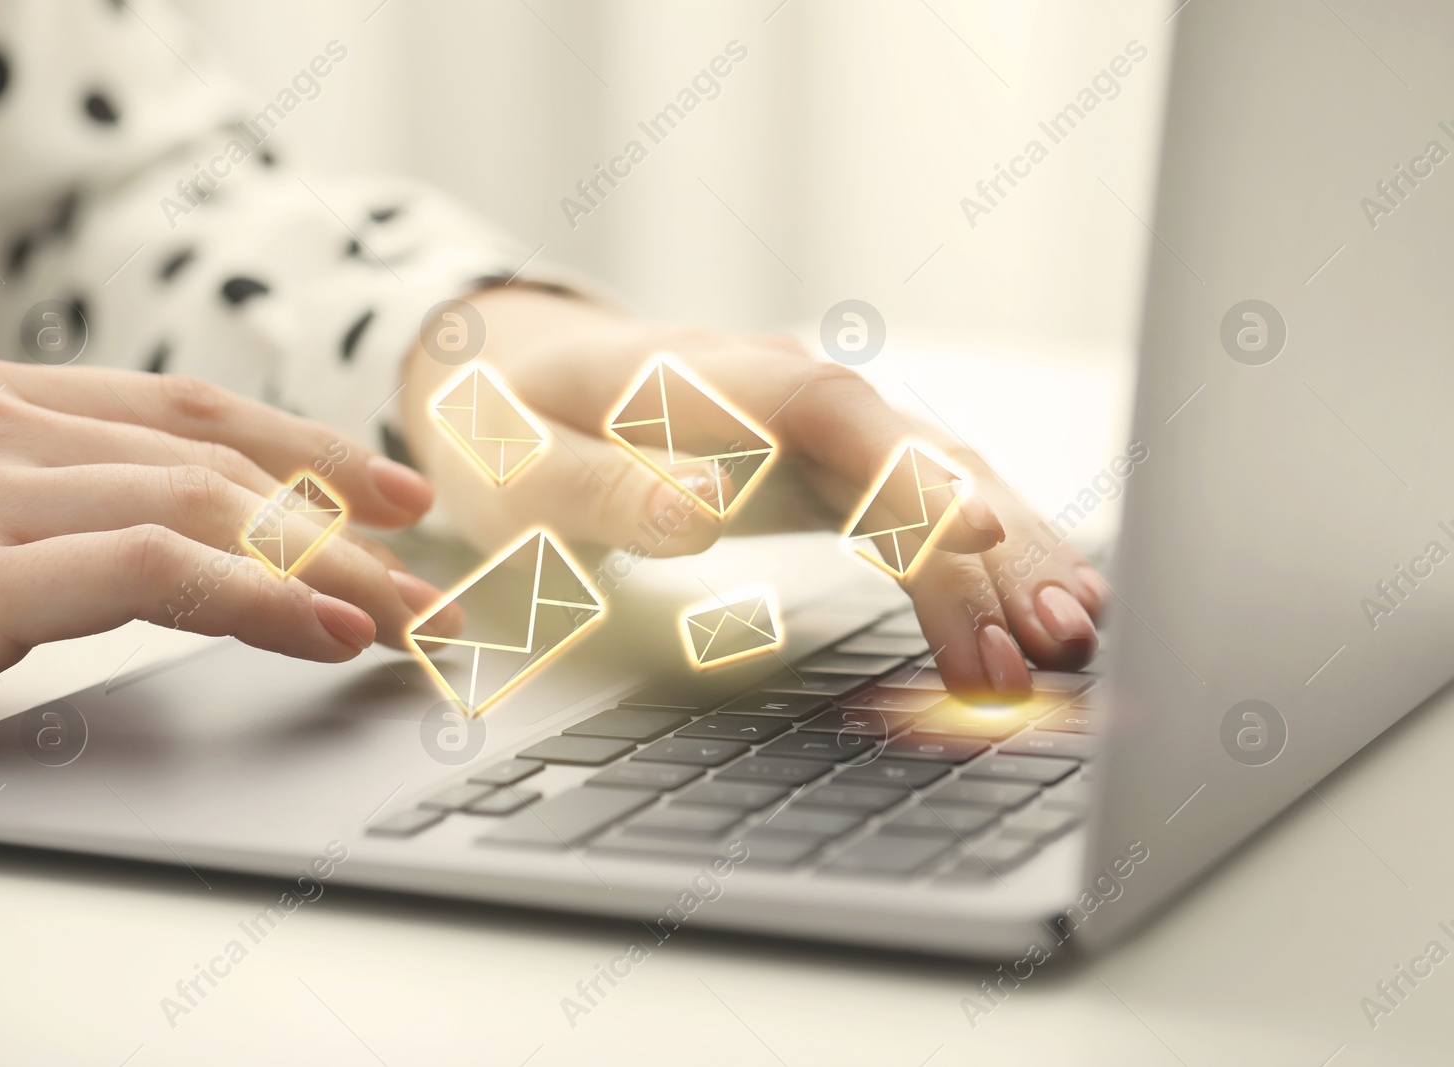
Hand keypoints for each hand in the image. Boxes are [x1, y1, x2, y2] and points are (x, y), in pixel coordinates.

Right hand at [0, 352, 459, 731]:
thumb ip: (32, 514)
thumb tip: (159, 549)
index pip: (184, 409)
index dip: (301, 446)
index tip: (382, 490)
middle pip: (217, 455)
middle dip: (339, 516)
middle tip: (428, 569)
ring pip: (207, 505)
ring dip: (329, 566)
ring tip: (409, 617)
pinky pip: (156, 571)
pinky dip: (261, 597)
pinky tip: (331, 631)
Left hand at [398, 288, 1104, 699]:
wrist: (514, 371)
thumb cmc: (507, 423)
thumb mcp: (515, 464)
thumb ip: (600, 487)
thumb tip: (700, 510)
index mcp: (705, 378)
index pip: (828, 411)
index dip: (904, 468)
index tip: (975, 530)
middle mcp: (783, 390)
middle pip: (914, 448)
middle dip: (995, 537)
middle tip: (1058, 634)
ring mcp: (816, 427)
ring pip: (938, 480)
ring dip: (1004, 558)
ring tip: (1066, 643)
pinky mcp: (829, 467)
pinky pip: (919, 512)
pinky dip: (970, 569)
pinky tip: (1016, 625)